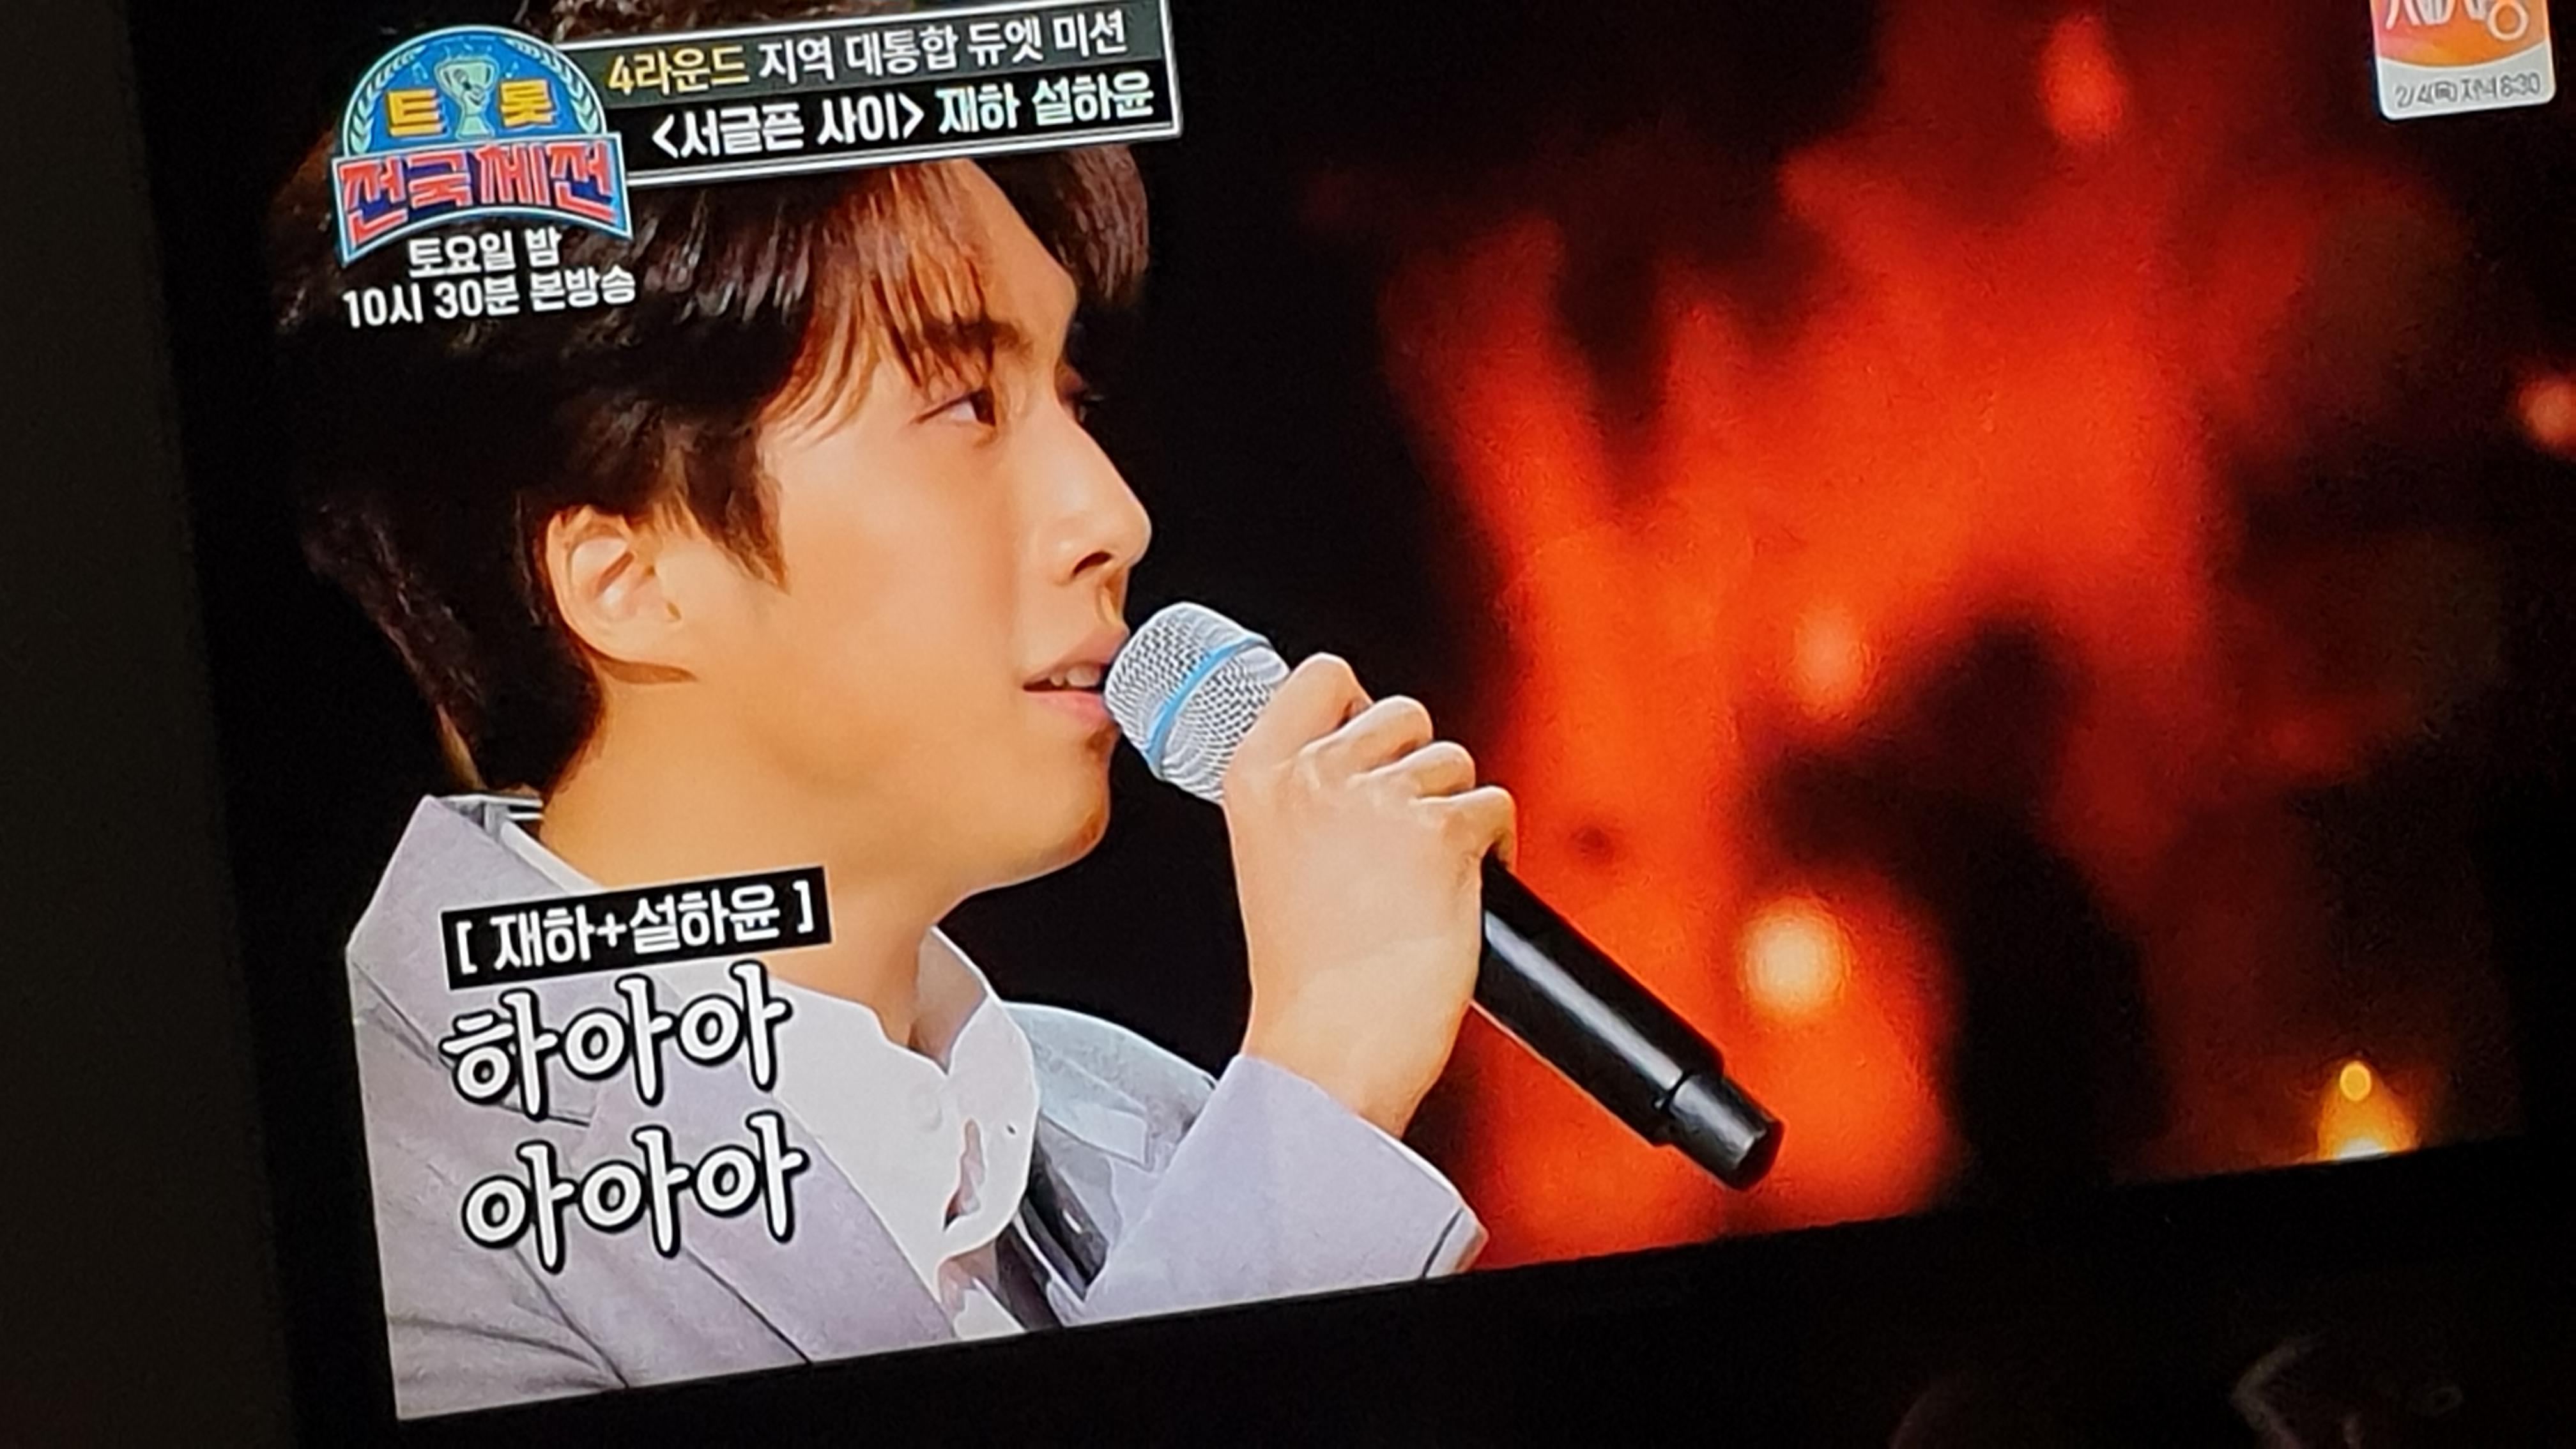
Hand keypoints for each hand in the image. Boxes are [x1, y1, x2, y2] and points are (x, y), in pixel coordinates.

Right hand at [1222, 654, 1516, 1137]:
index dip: (1358, 704)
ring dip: (1455, 812)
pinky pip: (1495, 806)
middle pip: (1401, 711)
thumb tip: (1361, 752)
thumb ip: (1302, 795)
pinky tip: (1463, 894)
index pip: (1322, 675)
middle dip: (1416, 767)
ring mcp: (1378, 800)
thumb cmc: (1304, 975)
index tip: (1369, 745)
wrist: (1328, 1050)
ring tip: (1426, 877)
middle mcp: (1315, 774)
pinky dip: (1495, 849)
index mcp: (1257, 775)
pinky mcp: (1441, 834)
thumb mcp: (1269, 857)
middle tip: (1401, 838)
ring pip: (1454, 761)